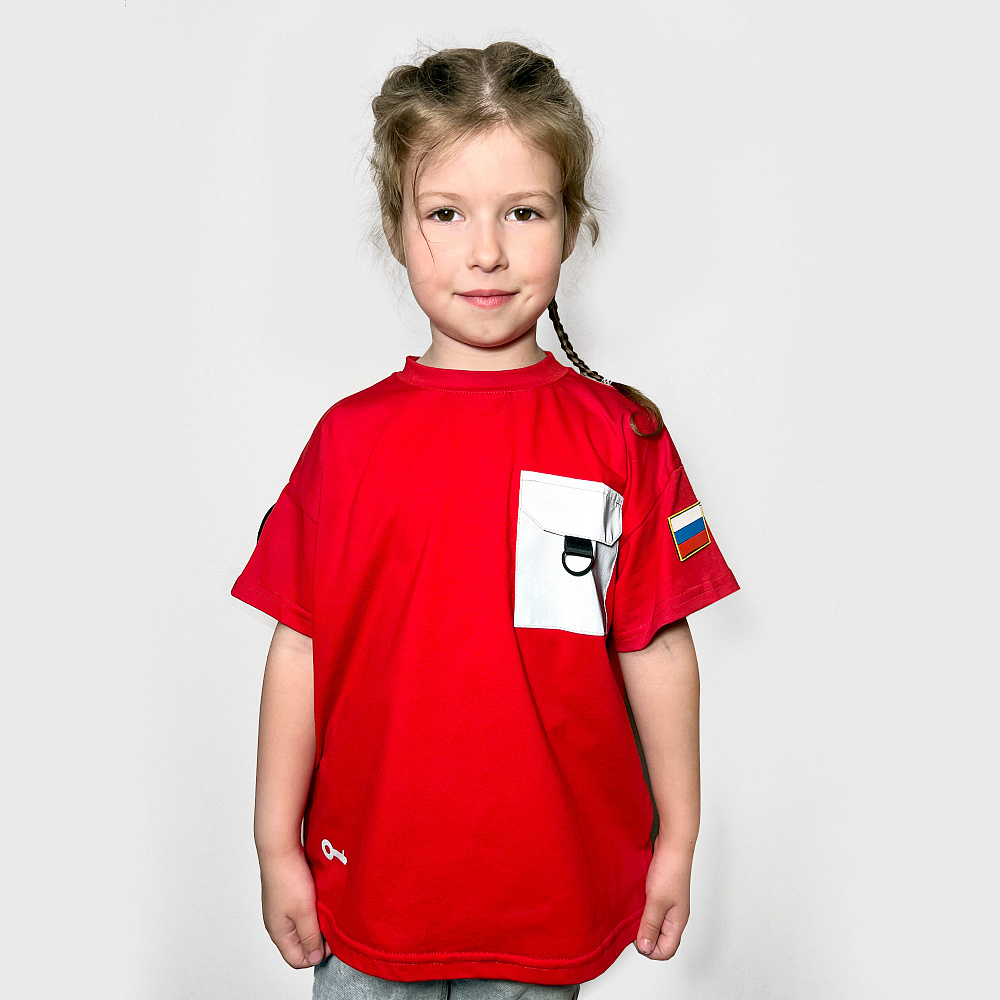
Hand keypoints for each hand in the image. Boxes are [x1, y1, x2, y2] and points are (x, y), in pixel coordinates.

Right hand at [259, 846, 332, 968]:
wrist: (280, 849)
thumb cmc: (289, 879)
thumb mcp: (304, 913)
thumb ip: (310, 938)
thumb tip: (314, 959)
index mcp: (278, 933)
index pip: (297, 960)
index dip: (316, 955)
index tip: (331, 940)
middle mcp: (277, 924)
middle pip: (299, 945)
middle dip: (317, 938)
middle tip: (330, 924)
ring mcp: (280, 910)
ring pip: (301, 927)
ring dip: (314, 923)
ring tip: (324, 910)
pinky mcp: (284, 897)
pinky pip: (299, 913)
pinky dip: (310, 910)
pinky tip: (318, 900)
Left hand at [634, 837, 692, 959]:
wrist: (672, 845)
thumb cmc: (670, 870)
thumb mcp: (656, 901)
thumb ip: (650, 925)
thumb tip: (645, 947)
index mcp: (678, 922)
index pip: (666, 951)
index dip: (649, 949)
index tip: (636, 936)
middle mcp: (675, 917)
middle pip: (660, 940)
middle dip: (645, 936)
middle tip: (632, 923)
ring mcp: (669, 905)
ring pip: (655, 924)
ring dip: (642, 922)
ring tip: (633, 911)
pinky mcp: (662, 894)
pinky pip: (652, 910)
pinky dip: (642, 910)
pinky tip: (635, 902)